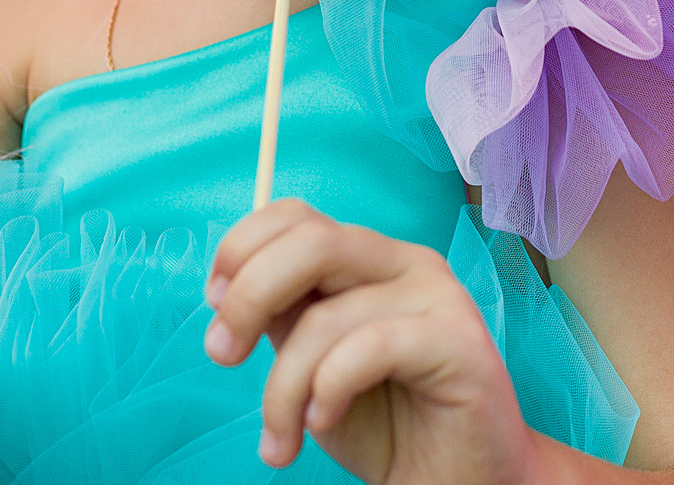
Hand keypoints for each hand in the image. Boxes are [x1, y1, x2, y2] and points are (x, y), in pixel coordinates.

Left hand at [206, 200, 539, 483]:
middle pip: (310, 242)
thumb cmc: (386, 424)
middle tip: (223, 354)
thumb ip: (284, 319)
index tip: (214, 304)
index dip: (241, 249)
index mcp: (368, 258)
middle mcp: (405, 262)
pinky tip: (323, 420)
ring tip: (280, 439)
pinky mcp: (459, 341)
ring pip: (327, 315)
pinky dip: (327, 389)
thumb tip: (226, 295)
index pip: (296, 216)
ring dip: (282, 386)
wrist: (456, 480)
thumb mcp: (312, 363)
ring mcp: (438, 296)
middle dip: (248, 297)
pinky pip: (368, 348)